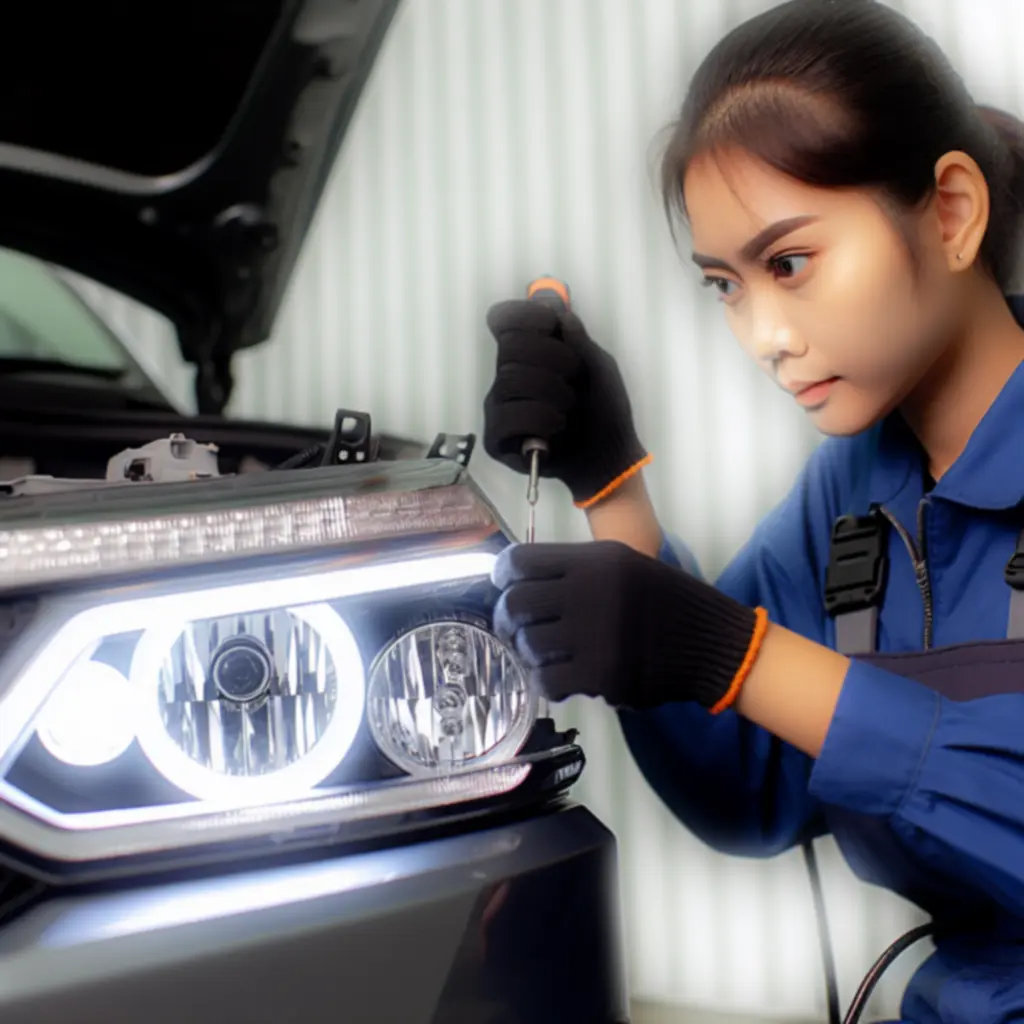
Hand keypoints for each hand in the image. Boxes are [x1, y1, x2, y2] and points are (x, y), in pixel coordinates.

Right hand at [483, 300, 648, 506]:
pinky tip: (556, 429)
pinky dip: (539, 419)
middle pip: (511, 346)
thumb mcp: (599, 366)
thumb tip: (553, 305)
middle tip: (574, 376)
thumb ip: (576, 336)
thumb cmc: (603, 411)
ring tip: (569, 407)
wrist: (607, 457)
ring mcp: (498, 405)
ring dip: (551, 391)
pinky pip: (507, 416)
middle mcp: (508, 375)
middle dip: (552, 357)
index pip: (505, 319)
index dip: (524, 315)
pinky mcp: (495, 437)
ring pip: (511, 379)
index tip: (551, 324)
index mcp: (530, 353)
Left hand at [492, 541, 766, 712]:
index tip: (506, 587)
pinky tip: (561, 676)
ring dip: (530, 653)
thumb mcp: (621, 564)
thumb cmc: (661, 601)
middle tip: (516, 628)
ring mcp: (596, 635)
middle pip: (515, 605)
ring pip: (528, 646)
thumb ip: (573, 569)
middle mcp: (590, 593)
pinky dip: (547, 681)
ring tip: (546, 654)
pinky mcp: (602, 674)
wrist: (711, 642)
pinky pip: (548, 680)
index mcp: (593, 561)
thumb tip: (516, 583)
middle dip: (507, 619)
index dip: (503, 575)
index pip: (520, 561)